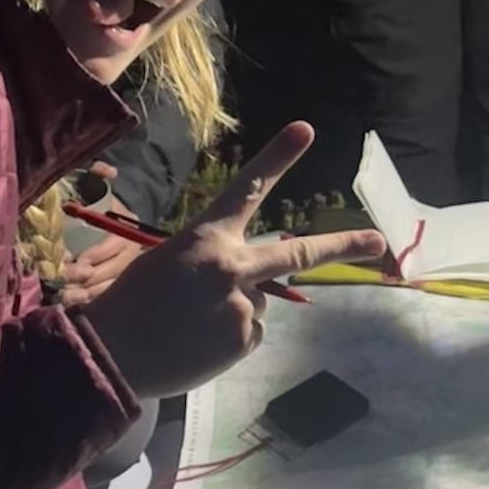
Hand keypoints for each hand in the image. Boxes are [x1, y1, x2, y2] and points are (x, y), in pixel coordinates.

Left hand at [59, 165, 146, 307]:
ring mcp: (122, 271)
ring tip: (63, 293)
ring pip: (106, 287)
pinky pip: (101, 296)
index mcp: (128, 230)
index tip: (76, 258)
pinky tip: (68, 301)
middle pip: (110, 270)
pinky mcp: (112, 285)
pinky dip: (84, 300)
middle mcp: (130, 253)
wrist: (108, 222)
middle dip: (85, 275)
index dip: (96, 254)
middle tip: (62, 277)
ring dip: (84, 292)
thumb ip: (98, 175)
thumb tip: (111, 171)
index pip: (114, 246)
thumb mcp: (96, 186)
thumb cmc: (97, 204)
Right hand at [80, 123, 386, 399]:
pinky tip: (196, 343)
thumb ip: (213, 262)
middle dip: (343, 246)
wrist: (109, 358)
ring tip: (189, 324)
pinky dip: (228, 338)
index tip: (306, 130)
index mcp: (205, 237)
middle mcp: (232, 267)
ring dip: (232, 310)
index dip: (277, 157)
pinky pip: (247, 333)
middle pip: (299, 253)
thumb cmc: (129, 304)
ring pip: (256, 302)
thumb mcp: (167, 263)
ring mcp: (242, 306)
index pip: (247, 189)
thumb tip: (248, 284)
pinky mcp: (244, 340)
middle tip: (379, 241)